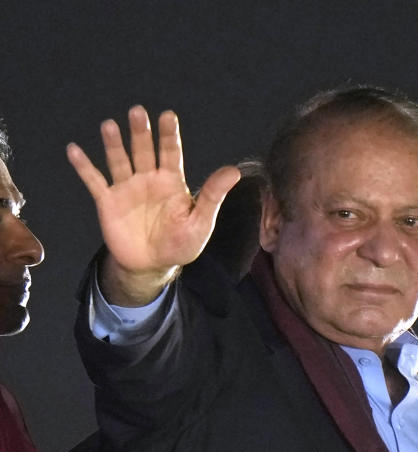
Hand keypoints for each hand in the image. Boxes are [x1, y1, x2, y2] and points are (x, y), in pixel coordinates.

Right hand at [67, 106, 239, 304]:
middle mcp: (148, 179)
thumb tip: (234, 171)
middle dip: (141, 132)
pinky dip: (84, 166)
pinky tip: (74, 150)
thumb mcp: (201, 221)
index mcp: (172, 182)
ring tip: (109, 125)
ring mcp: (126, 188)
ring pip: (119, 160)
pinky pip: (94, 181)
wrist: (152, 265)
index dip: (169, 135)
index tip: (167, 116)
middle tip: (138, 112)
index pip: (170, 153)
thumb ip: (212, 195)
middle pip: (144, 151)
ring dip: (113, 144)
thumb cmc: (180, 243)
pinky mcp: (108, 202)